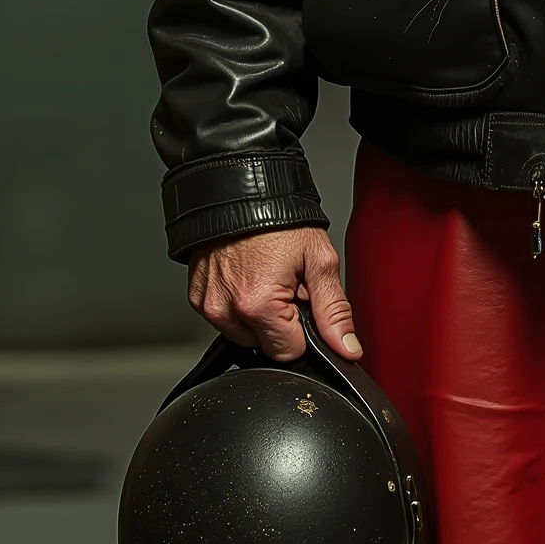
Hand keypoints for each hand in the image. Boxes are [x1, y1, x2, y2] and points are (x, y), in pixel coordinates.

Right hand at [186, 225, 360, 361]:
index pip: (289, 352)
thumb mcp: (319, 260)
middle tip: (285, 285)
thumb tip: (347, 348)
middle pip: (265, 346)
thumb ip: (334, 311)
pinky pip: (223, 318)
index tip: (301, 301)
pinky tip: (246, 277)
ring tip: (265, 278)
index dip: (303, 331)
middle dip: (280, 323)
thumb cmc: (279, 218)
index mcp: (259, 305)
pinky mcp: (197, 297)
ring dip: (257, 316)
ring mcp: (208, 305)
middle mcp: (227, 310)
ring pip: (244, 335)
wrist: (241, 190)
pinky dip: (237, 305)